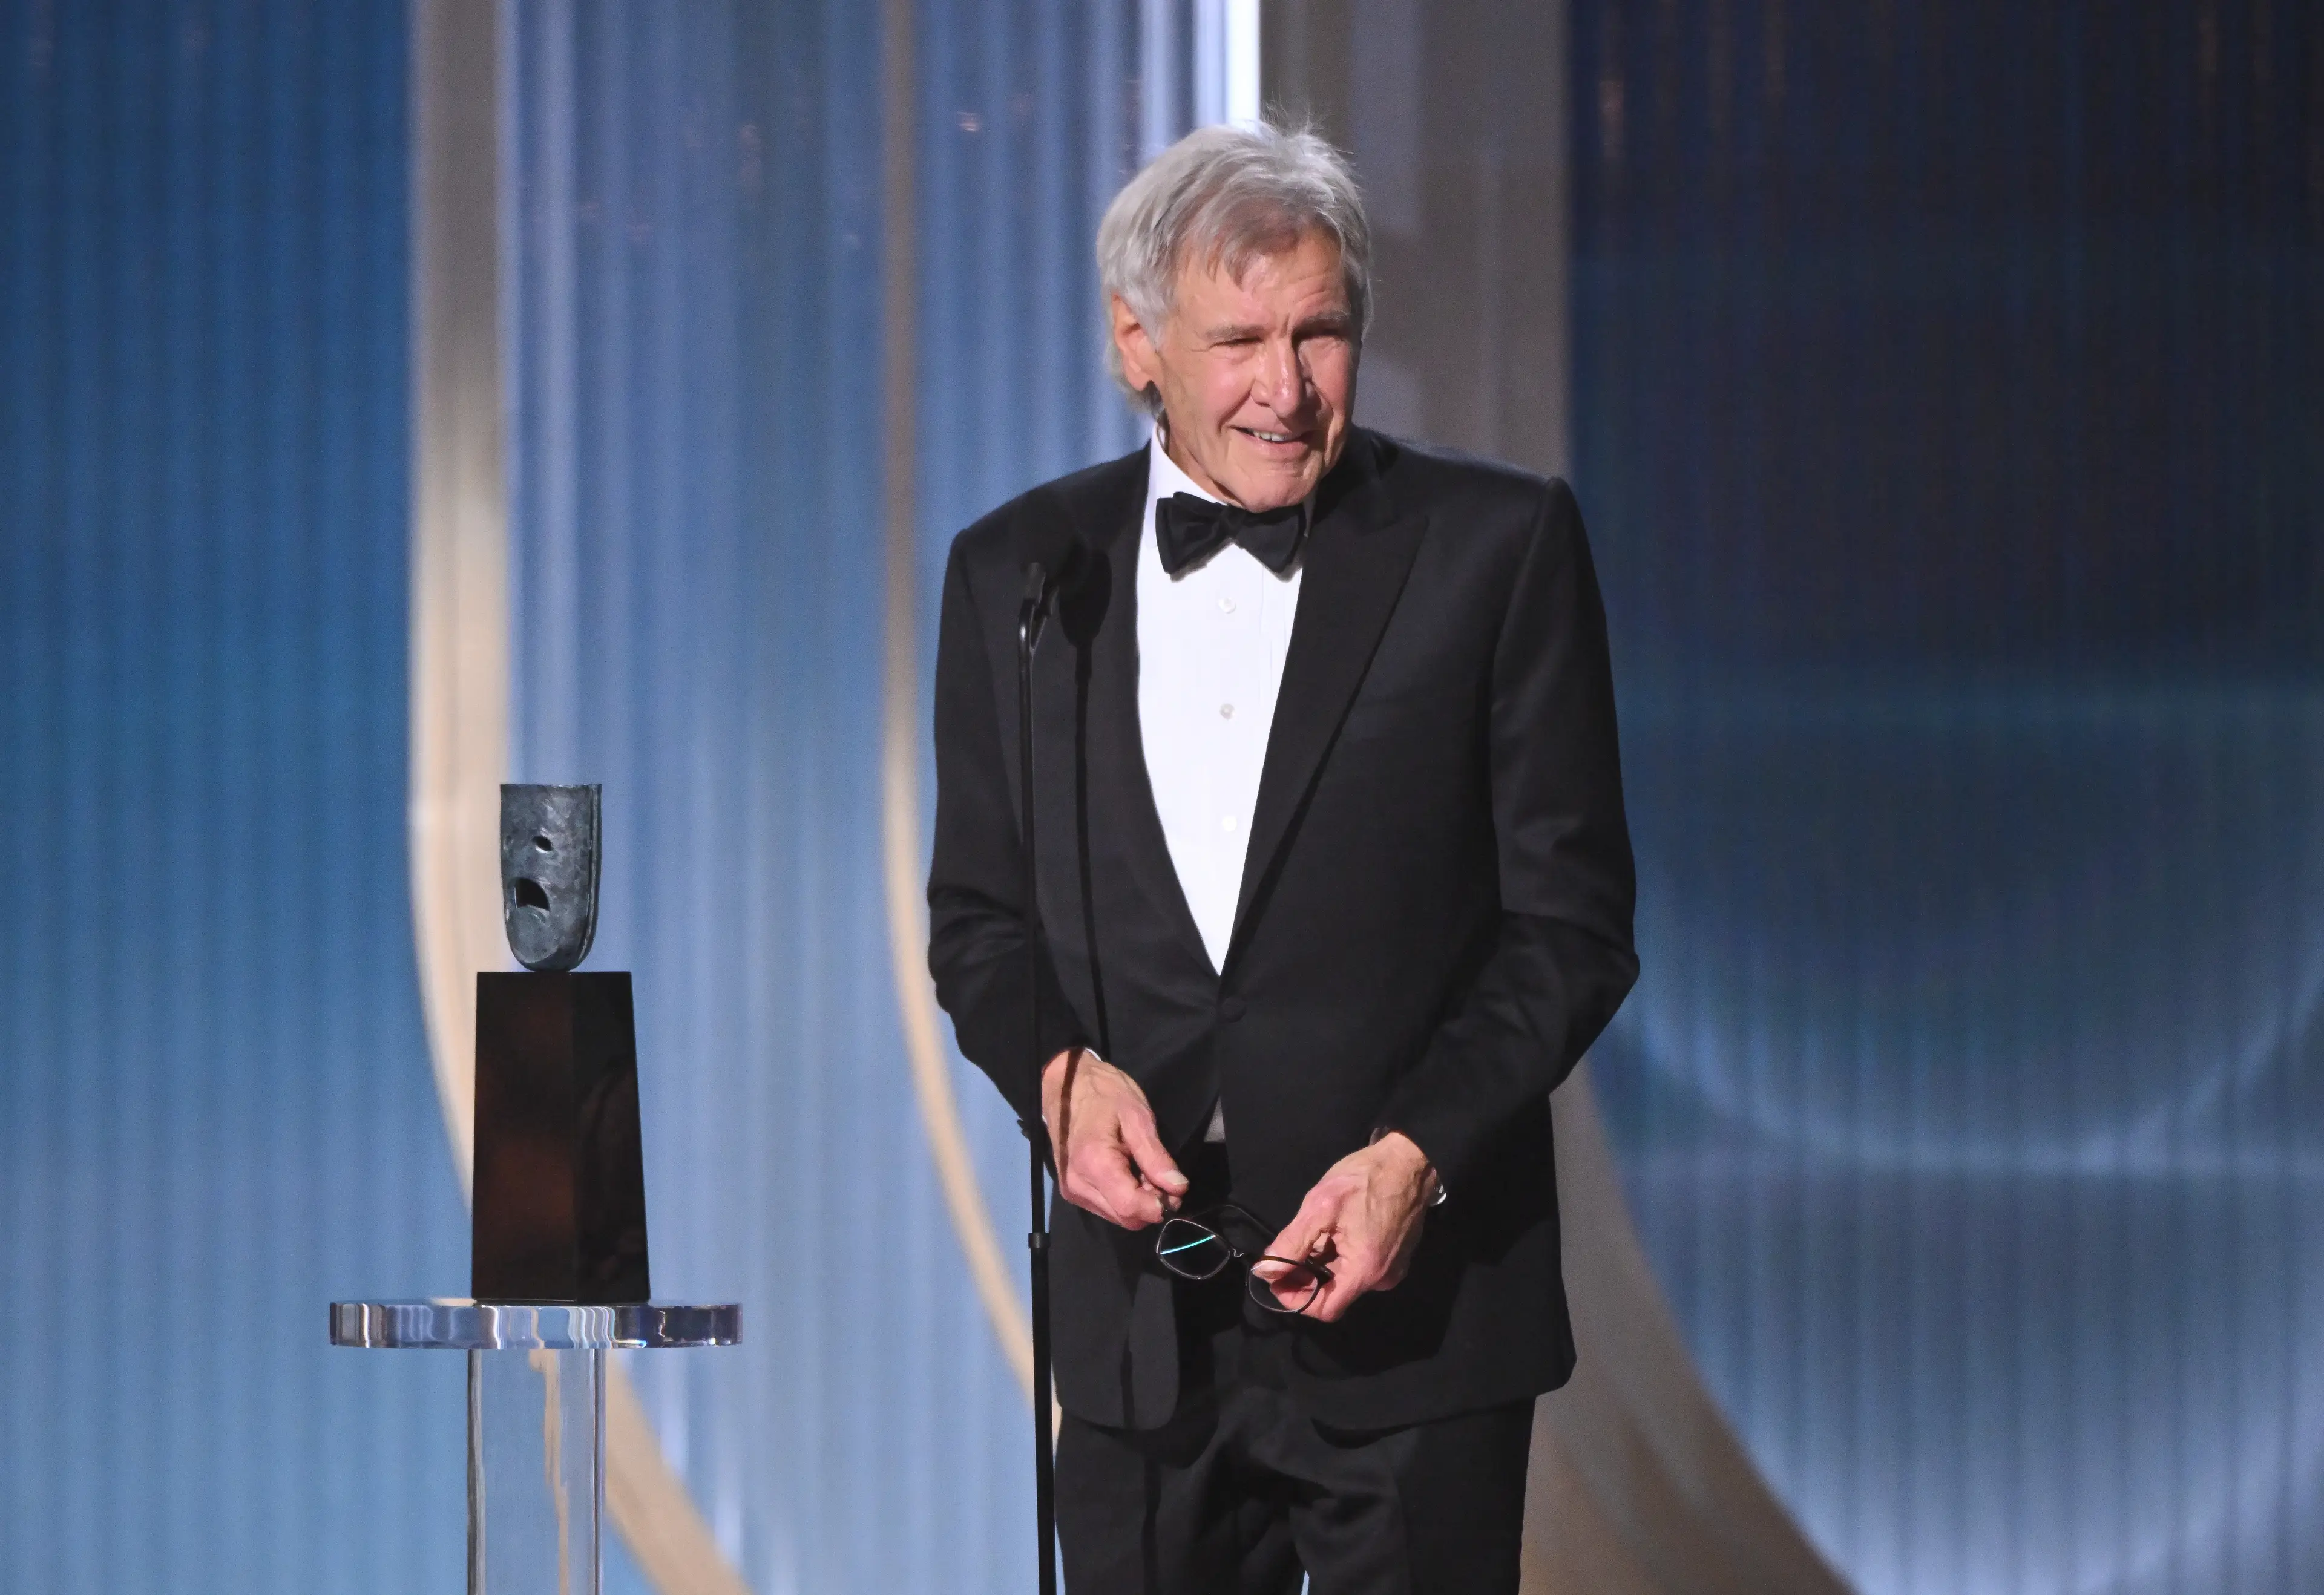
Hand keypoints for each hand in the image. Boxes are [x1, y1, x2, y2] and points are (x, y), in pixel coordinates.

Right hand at [1041, 1048, 1188, 1229]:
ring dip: (1138, 1202)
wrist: (1065, 1085)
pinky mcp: (1071, 1191)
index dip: (1159, 1205)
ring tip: (1143, 1170)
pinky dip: (1123, 1198)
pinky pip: (1106, 1208)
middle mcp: (1078, 1184)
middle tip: (1162, 1176)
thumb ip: (1155, 1156)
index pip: (1130, 1207)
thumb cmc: (1103, 1093)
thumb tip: (1178, 1188)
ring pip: (1117, 1217)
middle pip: (1125, 1218)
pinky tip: (1128, 1174)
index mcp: (1093, 1163)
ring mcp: (1071, 1190)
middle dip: (1150, 1204)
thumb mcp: (1137, 1116)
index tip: (1176, 1189)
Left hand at [1255, 1132, 1437, 1320]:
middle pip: (1334, 1293)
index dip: (1295, 1299)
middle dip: (1306, 1277)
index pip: (1325, 1309)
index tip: (1276, 1279)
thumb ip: (1291, 1243)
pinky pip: (1361, 1267)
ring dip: (1323, 1264)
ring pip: (1346, 1279)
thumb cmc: (1364, 1178)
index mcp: (1365, 1271)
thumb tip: (1266, 1271)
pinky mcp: (1396, 1257)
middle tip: (1286, 1252)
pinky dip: (1341, 1257)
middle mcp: (1382, 1279)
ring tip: (1315, 1234)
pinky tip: (1335, 1232)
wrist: (1409, 1160)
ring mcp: (1392, 1269)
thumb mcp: (1319, 1206)